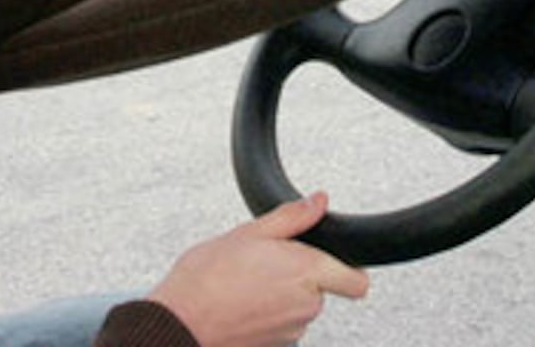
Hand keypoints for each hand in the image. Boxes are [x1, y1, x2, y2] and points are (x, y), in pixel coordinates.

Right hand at [147, 192, 368, 346]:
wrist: (178, 323)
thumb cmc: (206, 278)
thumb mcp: (248, 233)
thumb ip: (292, 217)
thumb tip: (318, 202)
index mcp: (306, 271)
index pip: (356, 281)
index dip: (350, 269)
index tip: (334, 260)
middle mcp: (306, 305)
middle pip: (323, 289)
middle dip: (302, 276)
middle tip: (268, 263)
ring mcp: (292, 330)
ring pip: (301, 307)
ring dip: (283, 294)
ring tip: (248, 282)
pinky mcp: (276, 346)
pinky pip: (283, 325)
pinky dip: (269, 313)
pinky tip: (243, 302)